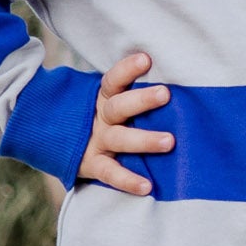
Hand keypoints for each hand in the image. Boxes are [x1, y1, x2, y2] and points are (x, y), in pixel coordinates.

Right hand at [78, 50, 173, 195]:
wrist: (63, 145)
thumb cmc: (107, 118)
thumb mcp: (115, 102)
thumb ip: (138, 94)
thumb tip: (182, 84)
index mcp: (105, 98)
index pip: (114, 80)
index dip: (127, 69)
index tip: (146, 59)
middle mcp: (100, 118)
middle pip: (117, 107)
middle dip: (141, 100)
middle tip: (165, 94)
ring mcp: (96, 142)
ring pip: (118, 139)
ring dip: (143, 140)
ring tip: (169, 141)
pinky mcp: (93, 166)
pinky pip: (111, 173)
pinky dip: (128, 180)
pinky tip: (147, 186)